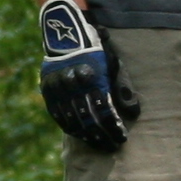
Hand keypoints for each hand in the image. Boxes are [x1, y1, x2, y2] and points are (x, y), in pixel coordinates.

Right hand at [37, 0, 137, 150]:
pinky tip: (80, 135)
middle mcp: (72, 83)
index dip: (113, 127)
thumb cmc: (96, 51)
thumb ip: (121, 87)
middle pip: (88, 118)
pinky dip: (70, 127)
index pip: (104, 109)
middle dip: (102, 135)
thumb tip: (132, 113)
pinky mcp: (47, 91)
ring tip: (98, 144)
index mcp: (91, 75)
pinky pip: (58, 115)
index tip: (122, 138)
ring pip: (73, 119)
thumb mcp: (112, 63)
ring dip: (87, 135)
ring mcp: (57, 88)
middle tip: (112, 146)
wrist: (66, 34)